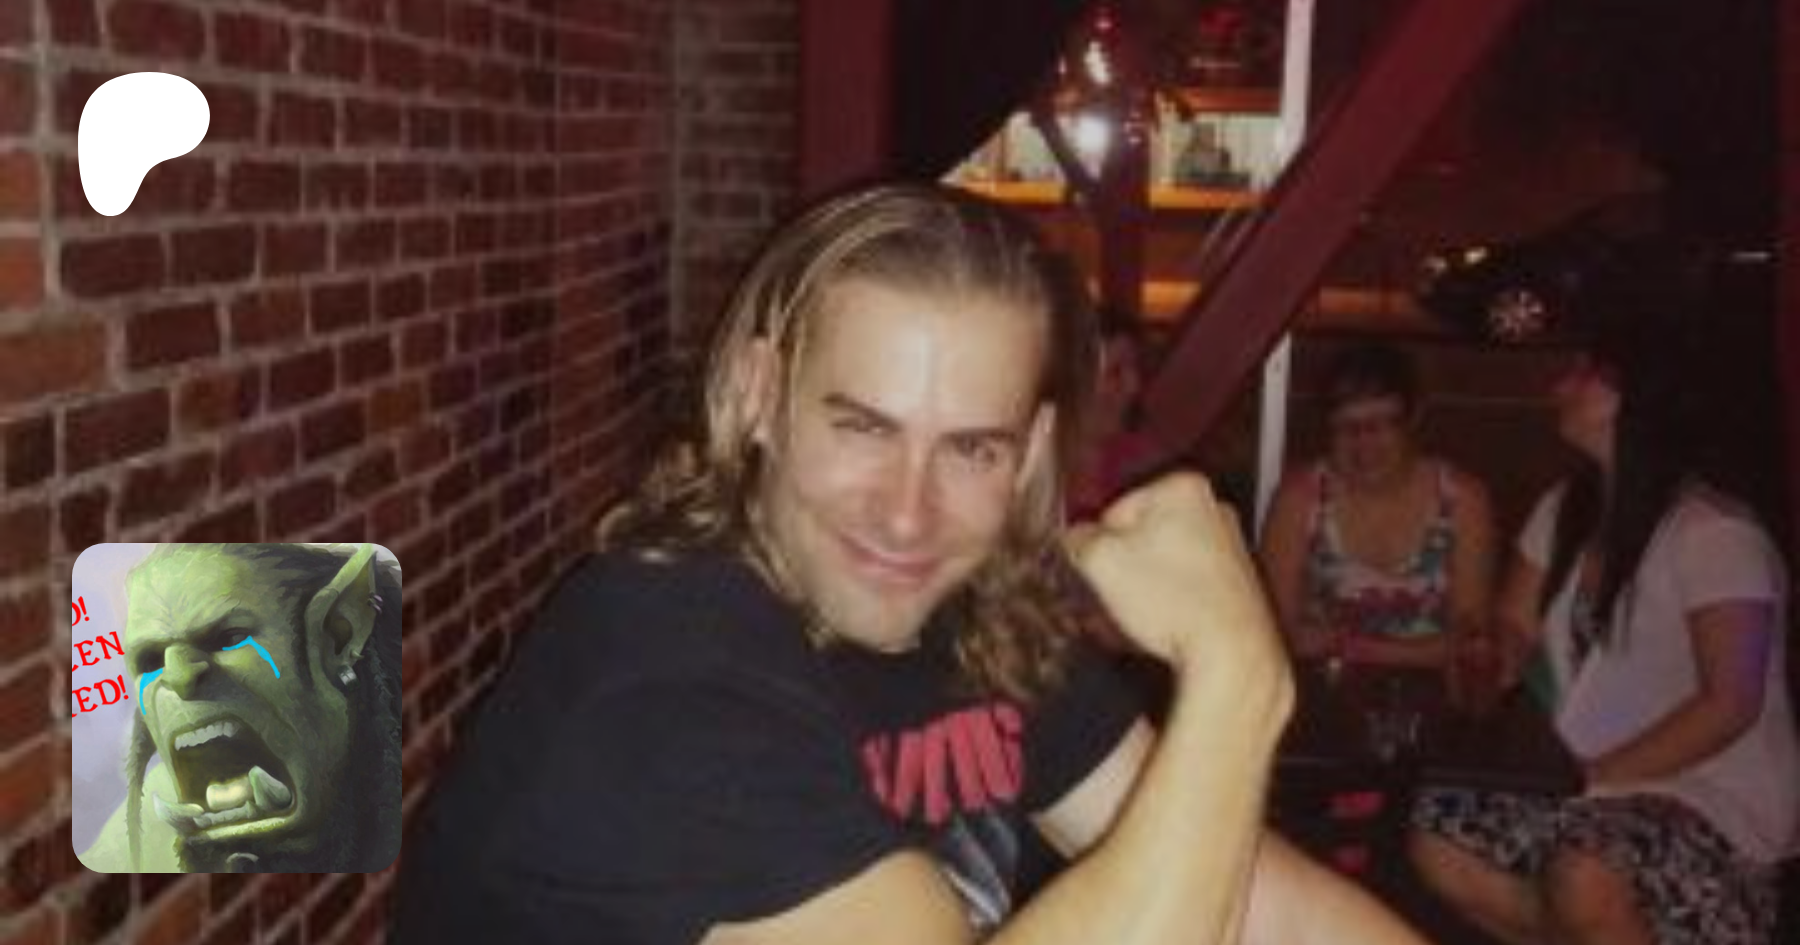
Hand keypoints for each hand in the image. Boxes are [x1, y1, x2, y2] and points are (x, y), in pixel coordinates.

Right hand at [1063, 473, 1284, 682]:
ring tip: (1143, 613)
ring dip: (1145, 584)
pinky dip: (1171, 599)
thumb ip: (1078, 539)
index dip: (1100, 546)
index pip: (1114, 511)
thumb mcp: (1100, 561)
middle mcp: (1213, 508)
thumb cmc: (1172, 600)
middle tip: (1119, 595)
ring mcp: (1229, 544)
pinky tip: (1167, 621)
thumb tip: (1076, 538)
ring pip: (1162, 560)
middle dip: (1124, 564)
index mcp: (1182, 488)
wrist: (1228, 649)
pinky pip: (1185, 583)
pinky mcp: (1235, 580)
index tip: (1104, 572)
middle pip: (1140, 534)